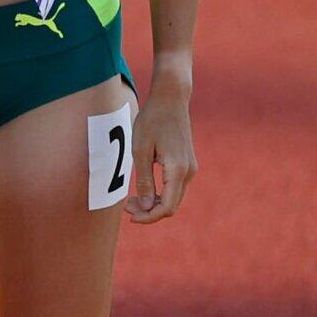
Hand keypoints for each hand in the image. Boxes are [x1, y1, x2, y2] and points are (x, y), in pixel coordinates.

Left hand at [124, 89, 196, 223]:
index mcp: (178, 169)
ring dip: (154, 204)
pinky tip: (144, 190)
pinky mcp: (187, 164)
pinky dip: (160, 194)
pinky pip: (175, 188)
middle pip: (172, 206)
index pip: (167, 207)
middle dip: (149, 211)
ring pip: (174, 198)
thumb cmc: (152, 120)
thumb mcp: (140, 150)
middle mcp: (189, 172)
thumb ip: (144, 180)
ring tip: (132, 199)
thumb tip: (147, 206)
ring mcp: (190, 168)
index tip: (130, 216)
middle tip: (126, 206)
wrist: (171, 98)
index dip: (148, 217)